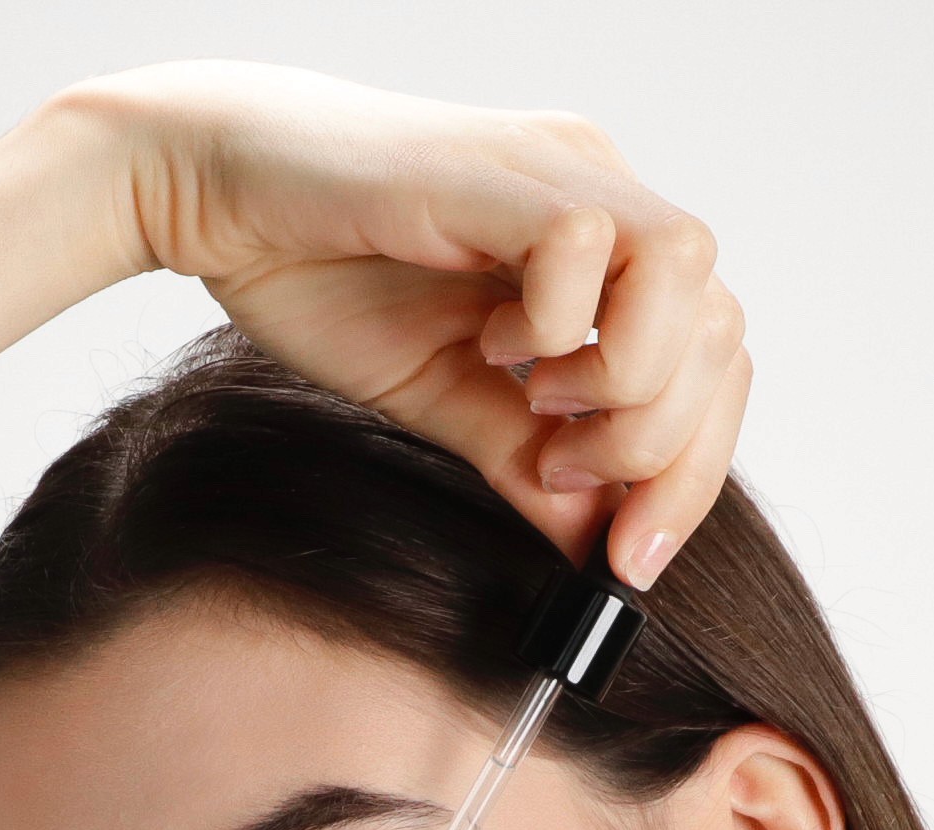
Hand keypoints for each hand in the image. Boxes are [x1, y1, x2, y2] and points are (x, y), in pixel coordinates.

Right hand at [60, 62, 751, 585]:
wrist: (210, 190)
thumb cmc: (318, 272)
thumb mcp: (444, 398)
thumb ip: (527, 458)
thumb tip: (599, 546)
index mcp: (604, 245)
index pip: (713, 358)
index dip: (693, 468)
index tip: (628, 559)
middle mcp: (604, 190)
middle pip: (723, 332)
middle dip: (667, 449)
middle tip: (564, 485)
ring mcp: (564, 168)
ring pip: (693, 279)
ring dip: (627, 382)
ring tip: (536, 407)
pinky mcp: (510, 167)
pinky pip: (592, 245)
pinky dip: (557, 326)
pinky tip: (487, 342)